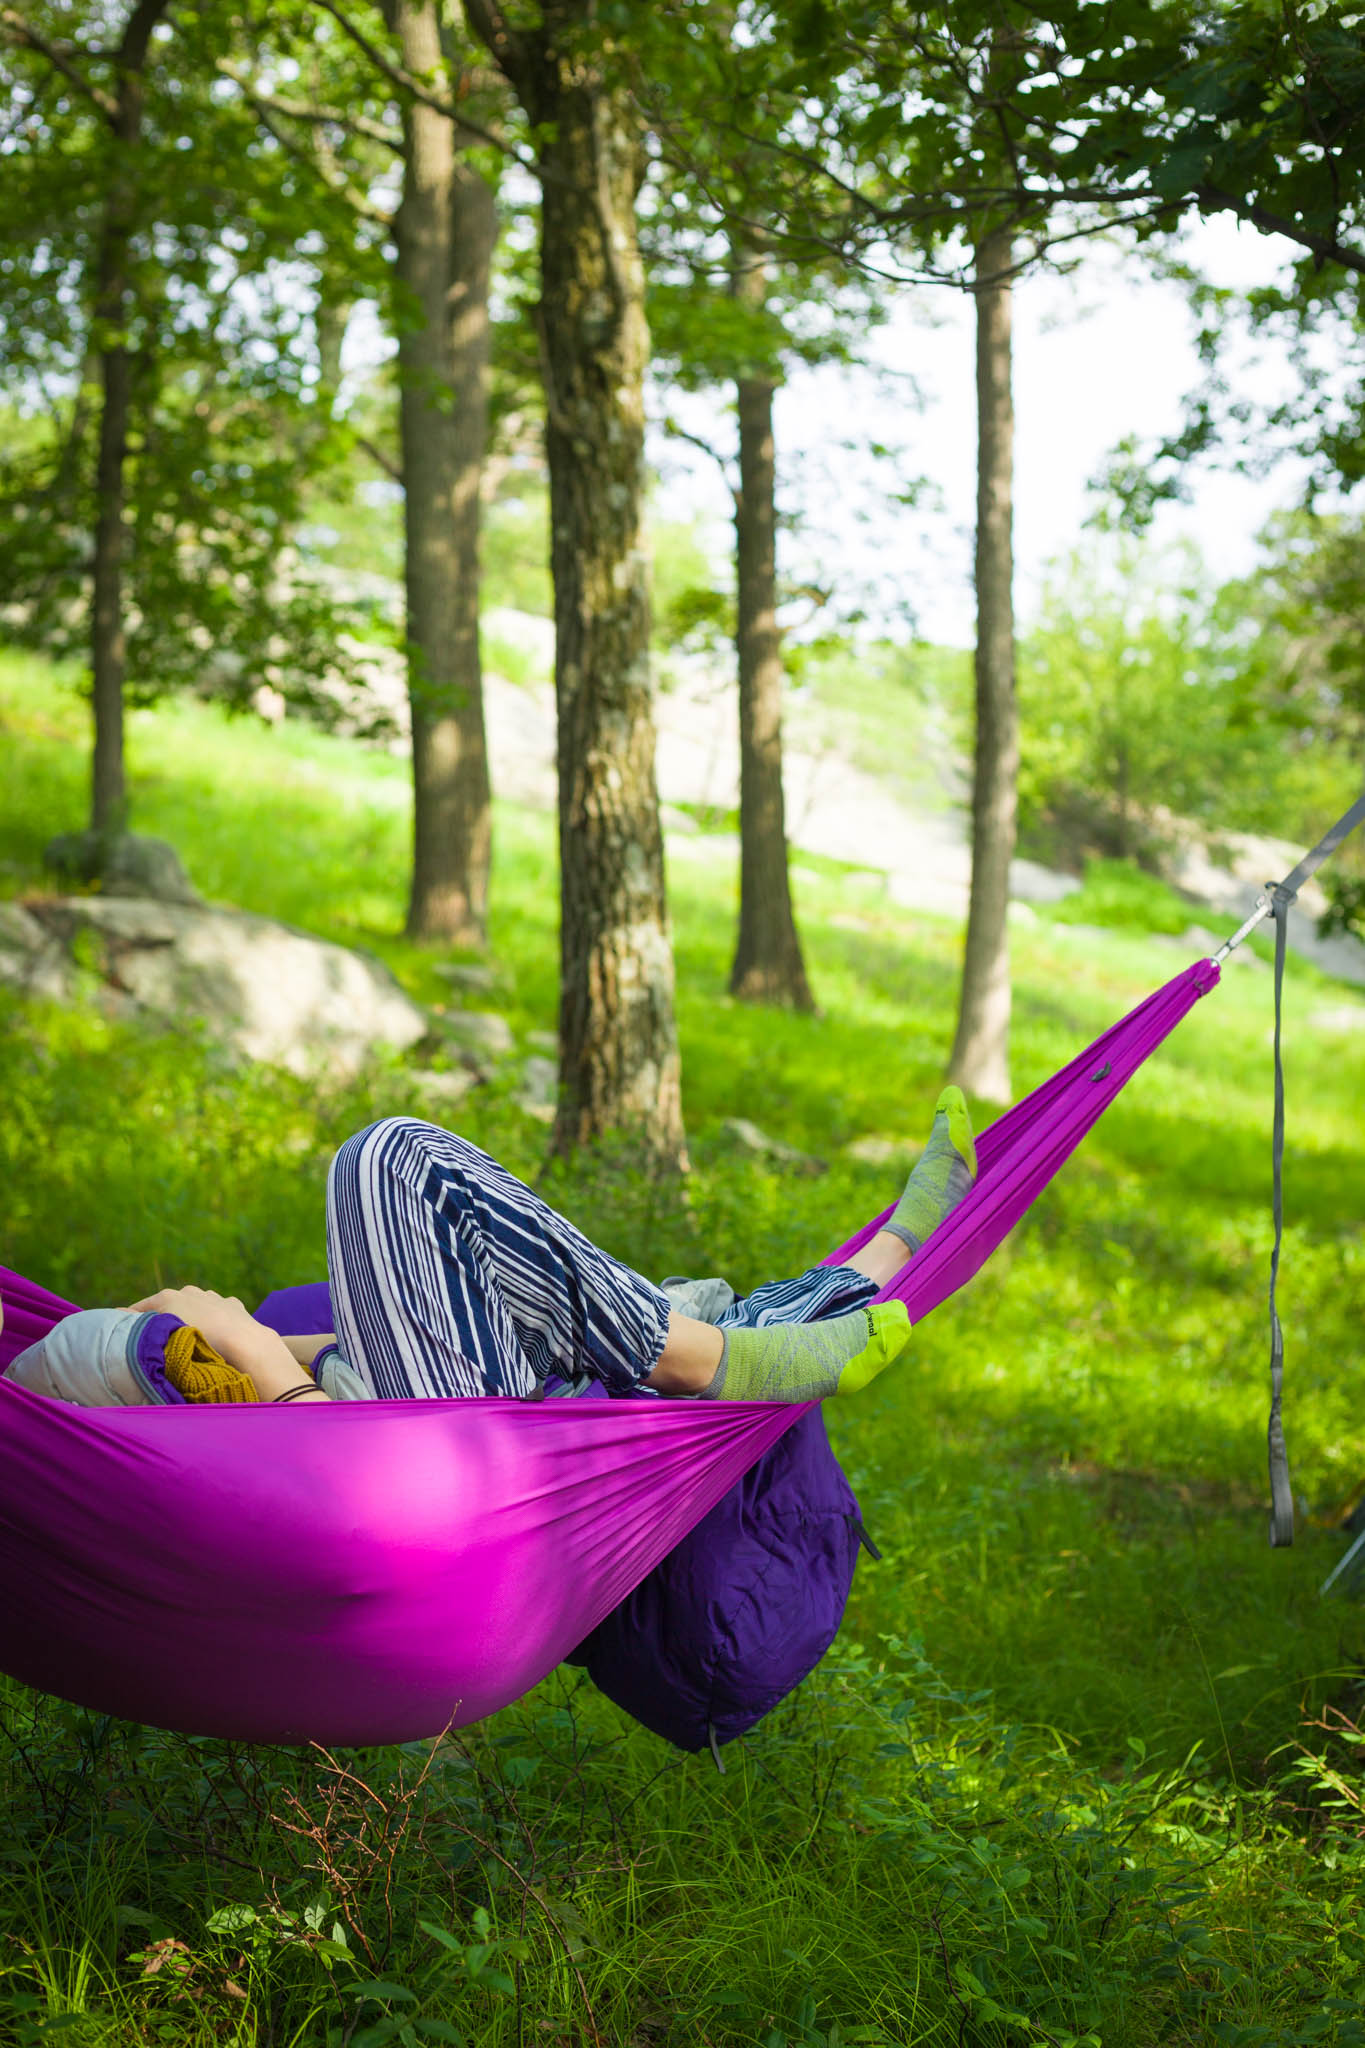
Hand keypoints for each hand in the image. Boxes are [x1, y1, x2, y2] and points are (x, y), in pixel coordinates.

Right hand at [128, 1286, 264, 1363]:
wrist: (242, 1342)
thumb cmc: (197, 1339)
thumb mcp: (160, 1333)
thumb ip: (140, 1324)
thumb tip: (117, 1315)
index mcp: (168, 1296)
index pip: (141, 1308)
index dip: (131, 1322)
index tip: (124, 1335)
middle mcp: (190, 1291)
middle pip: (168, 1307)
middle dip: (162, 1321)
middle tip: (158, 1342)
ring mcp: (214, 1296)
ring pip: (194, 1308)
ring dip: (190, 1320)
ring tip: (189, 1340)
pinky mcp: (233, 1305)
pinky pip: (218, 1313)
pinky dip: (214, 1322)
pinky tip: (214, 1335)